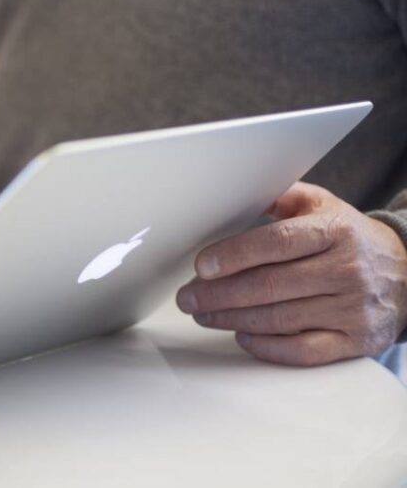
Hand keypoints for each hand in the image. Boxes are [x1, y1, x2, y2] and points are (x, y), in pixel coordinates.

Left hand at [177, 182, 406, 365]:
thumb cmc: (350, 238)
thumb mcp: (322, 205)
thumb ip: (278, 197)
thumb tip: (231, 194)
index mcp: (334, 231)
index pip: (276, 243)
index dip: (234, 255)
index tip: (201, 266)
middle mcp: (346, 270)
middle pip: (270, 285)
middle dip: (219, 294)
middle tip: (187, 297)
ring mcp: (352, 308)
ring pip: (280, 319)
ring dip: (232, 319)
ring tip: (203, 314)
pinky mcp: (356, 340)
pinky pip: (304, 351)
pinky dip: (267, 347)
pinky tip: (242, 336)